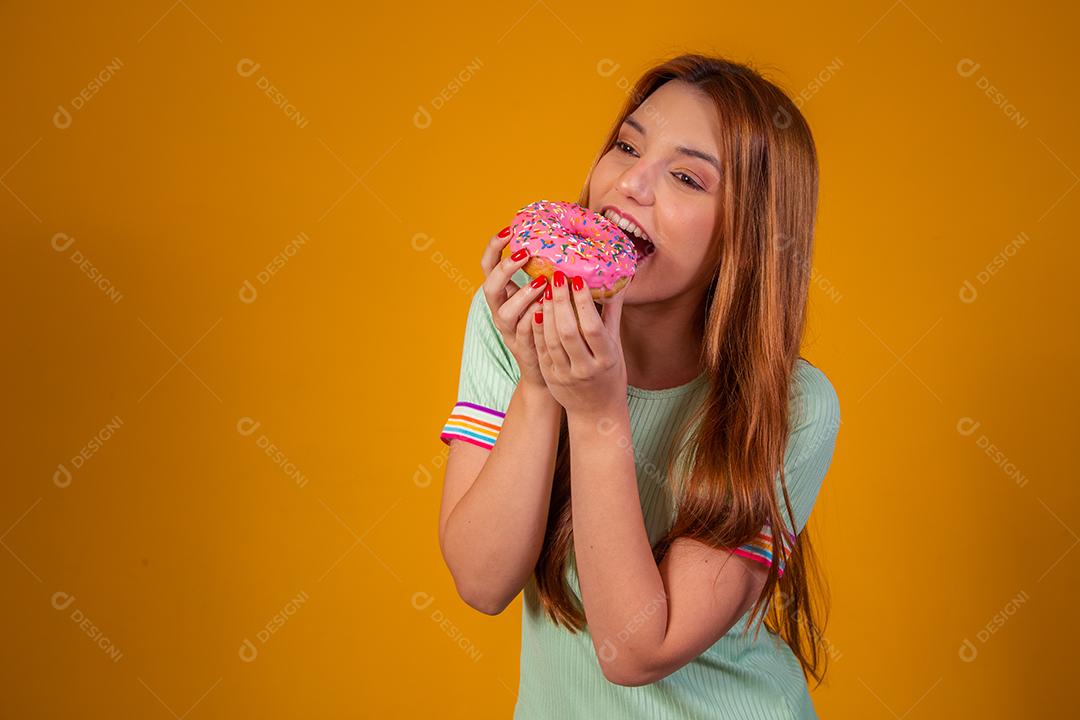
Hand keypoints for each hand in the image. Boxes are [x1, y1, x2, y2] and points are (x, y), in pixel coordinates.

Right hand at [480, 228, 549, 393]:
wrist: (546, 367)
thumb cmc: (549, 322)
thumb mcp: (542, 294)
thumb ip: (546, 272)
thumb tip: (567, 240)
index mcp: (503, 293)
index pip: (488, 265)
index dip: (495, 247)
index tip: (509, 229)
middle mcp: (500, 310)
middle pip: (489, 287)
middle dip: (505, 268)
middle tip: (526, 254)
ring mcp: (508, 330)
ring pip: (505, 312)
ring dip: (522, 295)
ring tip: (541, 283)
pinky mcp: (521, 347)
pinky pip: (523, 331)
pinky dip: (534, 318)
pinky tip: (548, 308)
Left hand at [531, 269, 629, 417]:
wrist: (596, 412)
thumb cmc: (610, 374)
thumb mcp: (615, 347)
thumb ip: (612, 314)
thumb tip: (617, 281)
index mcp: (606, 360)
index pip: (592, 328)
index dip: (583, 303)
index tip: (578, 280)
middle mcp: (585, 369)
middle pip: (568, 332)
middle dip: (560, 302)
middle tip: (556, 276)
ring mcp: (564, 374)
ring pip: (551, 339)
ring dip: (546, 312)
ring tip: (545, 288)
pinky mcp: (549, 377)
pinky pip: (541, 348)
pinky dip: (537, 328)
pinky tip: (536, 309)